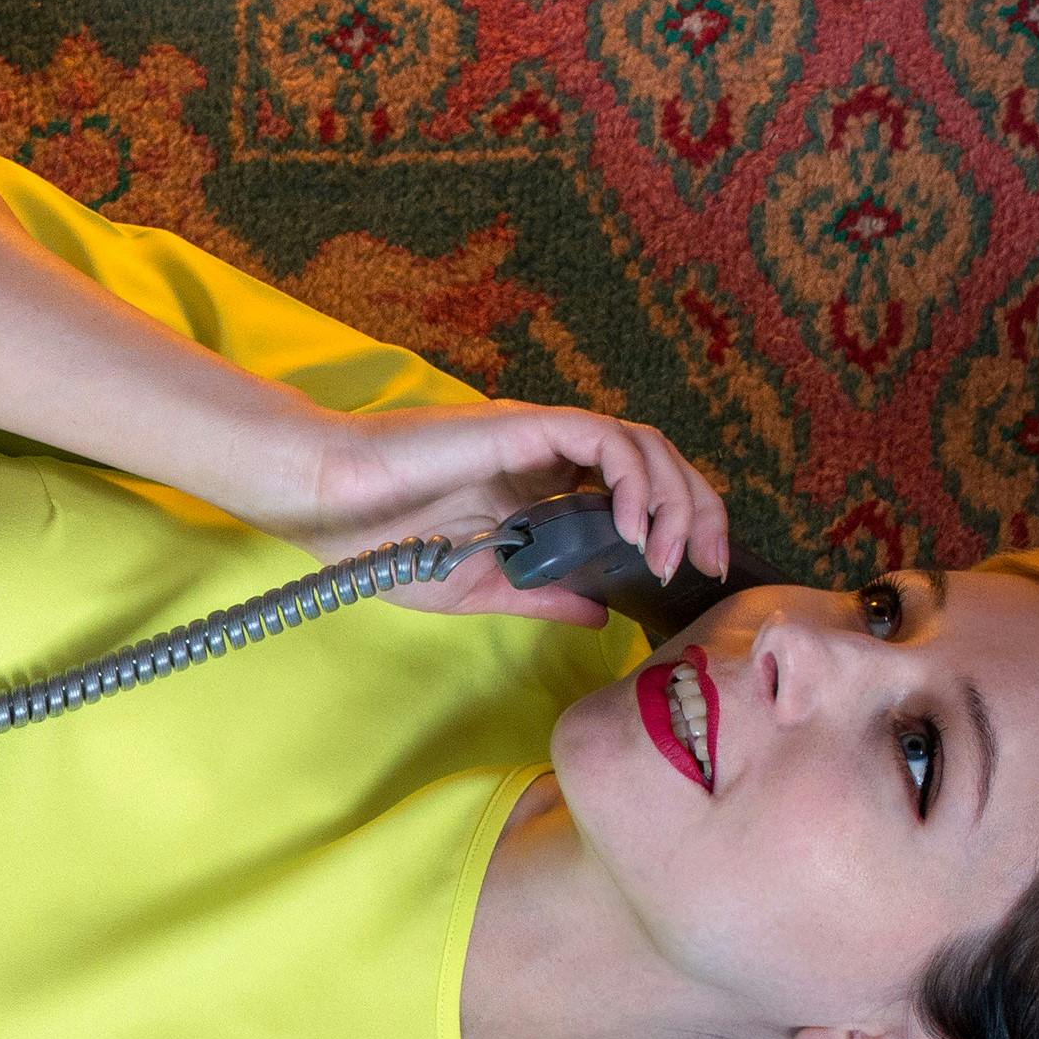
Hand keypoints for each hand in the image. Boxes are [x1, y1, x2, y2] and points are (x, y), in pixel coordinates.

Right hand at [255, 399, 727, 621]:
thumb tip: (602, 614)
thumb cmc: (384, 543)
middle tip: (708, 563)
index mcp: (542, 489)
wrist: (329, 507)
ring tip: (667, 553)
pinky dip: (631, 477)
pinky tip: (630, 524)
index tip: (698, 572)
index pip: (638, 490)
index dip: (683, 523)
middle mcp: (552, 454)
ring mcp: (541, 435)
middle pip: (657, 461)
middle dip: (699, 508)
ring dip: (672, 497)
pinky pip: (604, 437)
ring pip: (641, 443)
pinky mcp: (526, 424)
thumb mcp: (478, 588)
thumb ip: (542, 597)